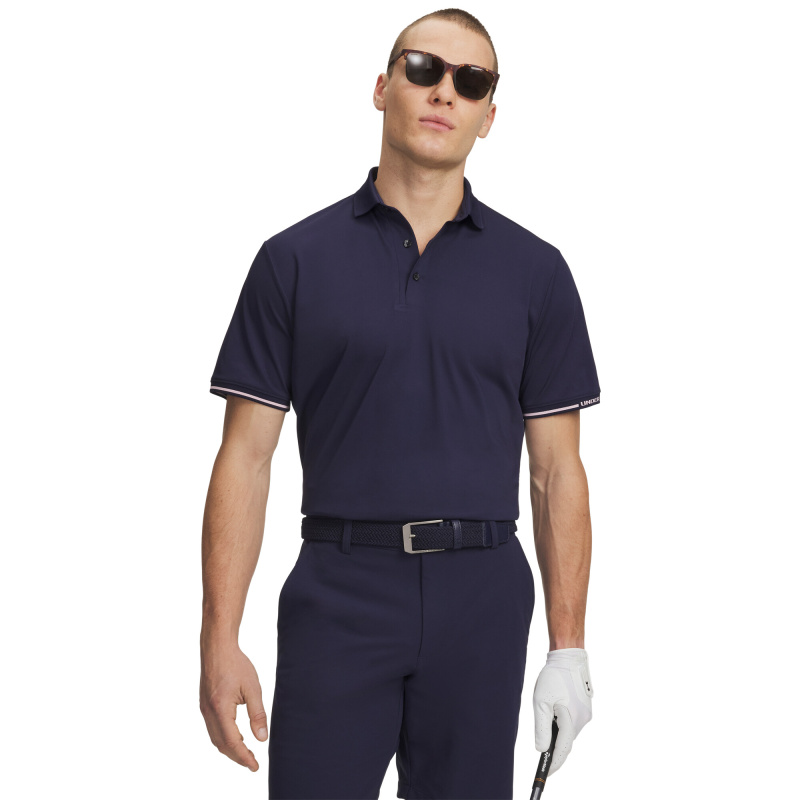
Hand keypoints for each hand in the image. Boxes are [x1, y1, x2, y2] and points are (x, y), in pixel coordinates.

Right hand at [199, 640, 267, 770]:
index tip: (255, 766)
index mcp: (220, 709)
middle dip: (237, 757)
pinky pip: (213, 729)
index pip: (232, 742)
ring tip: (246, 752)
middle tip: (252, 763)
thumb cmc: (236, 664)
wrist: (217, 648)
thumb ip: (257, 714)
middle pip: (222, 745)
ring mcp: (204, 709)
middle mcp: (209, 713)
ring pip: (216, 738)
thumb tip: (262, 738)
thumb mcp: (252, 688)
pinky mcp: (205, 705)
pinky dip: (224, 738)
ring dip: (230, 748)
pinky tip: (236, 735)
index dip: (244, 757)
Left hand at [532, 647, 592, 773]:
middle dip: (555, 748)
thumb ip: (542, 728)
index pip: (563, 749)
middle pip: (567, 742)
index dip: (554, 763)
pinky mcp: (584, 708)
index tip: (546, 773)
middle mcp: (583, 720)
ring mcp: (585, 713)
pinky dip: (563, 724)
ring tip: (546, 721)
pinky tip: (554, 714)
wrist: (569, 658)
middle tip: (542, 756)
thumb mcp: (541, 702)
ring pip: (569, 732)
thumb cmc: (553, 677)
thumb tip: (541, 749)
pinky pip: (572, 722)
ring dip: (558, 733)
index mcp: (572, 720)